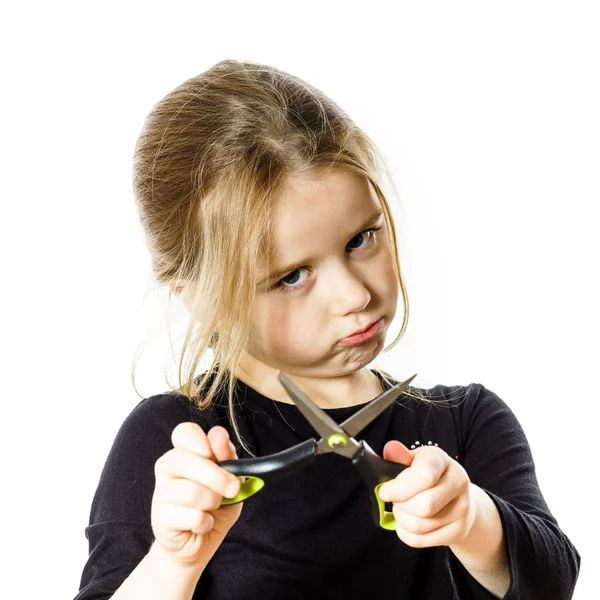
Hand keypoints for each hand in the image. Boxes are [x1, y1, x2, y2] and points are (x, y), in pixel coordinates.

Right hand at [151, 423, 242, 565]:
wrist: (200, 543)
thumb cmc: (215, 505)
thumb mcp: (230, 478)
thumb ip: (226, 456)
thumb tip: (219, 433)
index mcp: (184, 451)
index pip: (184, 431)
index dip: (200, 442)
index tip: (215, 456)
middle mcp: (167, 468)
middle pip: (184, 459)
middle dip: (216, 476)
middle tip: (233, 489)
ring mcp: (161, 494)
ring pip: (191, 491)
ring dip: (212, 502)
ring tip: (212, 508)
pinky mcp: (161, 520)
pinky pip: (192, 517)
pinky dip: (206, 522)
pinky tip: (202, 524)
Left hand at [378, 440, 477, 547]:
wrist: (456, 495)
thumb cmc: (427, 476)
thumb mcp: (413, 460)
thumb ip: (398, 456)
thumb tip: (390, 449)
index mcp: (441, 460)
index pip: (425, 475)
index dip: (399, 487)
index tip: (384, 491)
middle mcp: (458, 482)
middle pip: (424, 505)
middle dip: (400, 506)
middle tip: (395, 501)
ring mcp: (463, 508)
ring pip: (420, 525)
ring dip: (402, 520)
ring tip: (402, 510)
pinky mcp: (460, 530)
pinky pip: (423, 541)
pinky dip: (406, 535)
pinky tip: (406, 524)